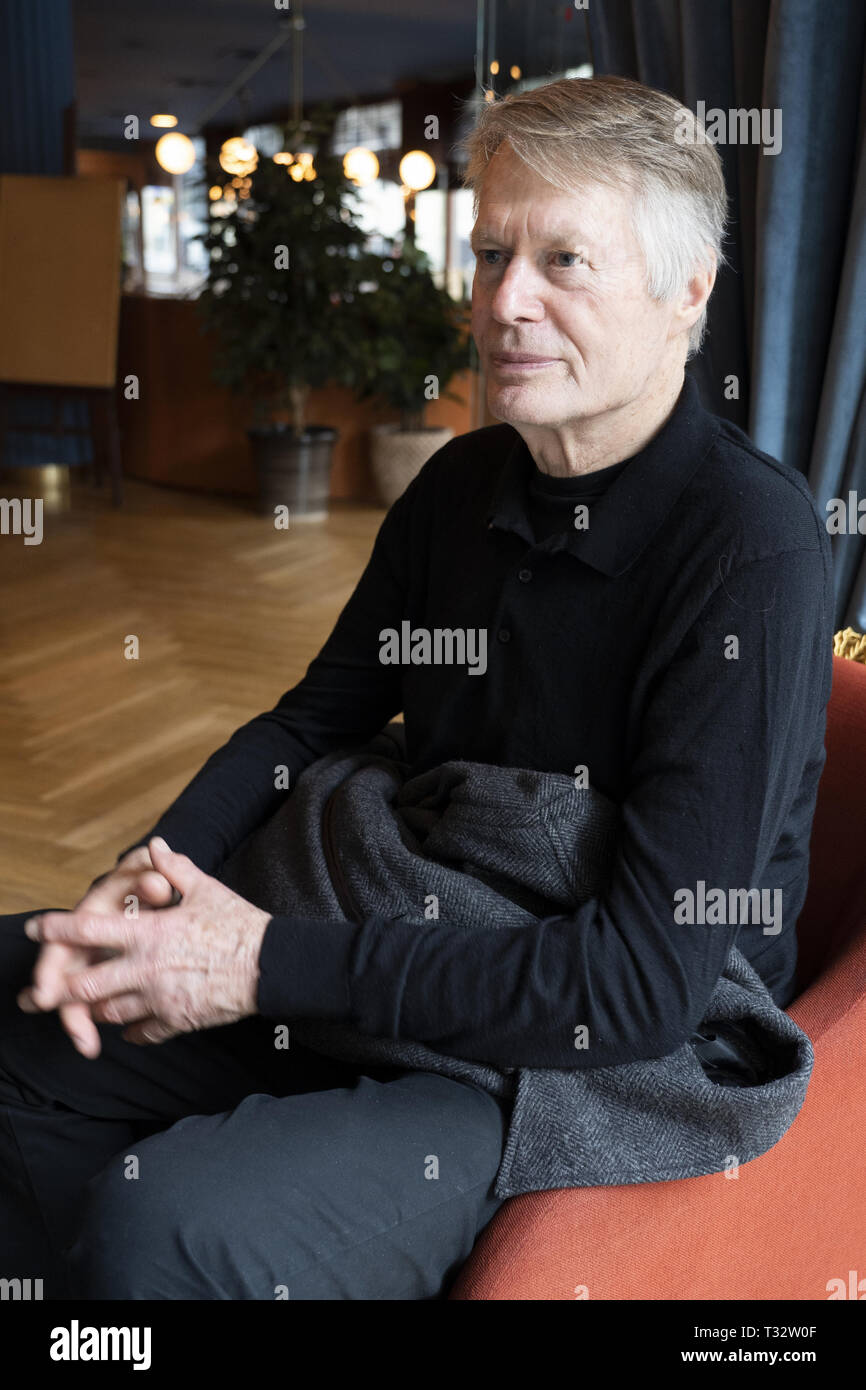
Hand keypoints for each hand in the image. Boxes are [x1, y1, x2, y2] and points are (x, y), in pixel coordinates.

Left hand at [18, 838, 270, 1055]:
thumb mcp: (206, 889)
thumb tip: (154, 846)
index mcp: (150, 933)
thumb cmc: (239, 925)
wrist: (271, 966)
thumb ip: (173, 869)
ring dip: (96, 1008)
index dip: (57, 928)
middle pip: (86, 985)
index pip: (90, 930)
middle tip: (51, 984)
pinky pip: (140, 1034)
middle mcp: (146, 969)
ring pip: (108, 1013)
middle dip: (65, 986)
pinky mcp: (176, 1022)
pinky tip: (129, 1026)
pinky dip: (130, 1031)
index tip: (36, 927)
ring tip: (92, 1003)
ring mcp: (159, 1000)